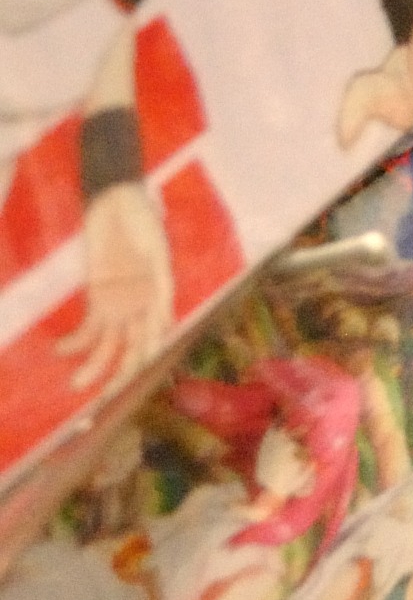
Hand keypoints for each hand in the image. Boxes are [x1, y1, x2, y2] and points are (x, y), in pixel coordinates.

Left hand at [65, 177, 171, 390]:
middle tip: (100, 399)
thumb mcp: (156, 249)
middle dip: (117, 374)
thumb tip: (165, 324)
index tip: (132, 383)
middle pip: (130, 347)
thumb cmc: (142, 220)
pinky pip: (87, 327)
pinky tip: (60, 350)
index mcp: (159, 296)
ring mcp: (118, 303)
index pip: (153, 337)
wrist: (116, 200)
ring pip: (107, 344)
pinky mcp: (97, 296)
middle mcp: (140, 306)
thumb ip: (160, 285)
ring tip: (75, 385)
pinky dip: (74, 341)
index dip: (145, 360)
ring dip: (92, 366)